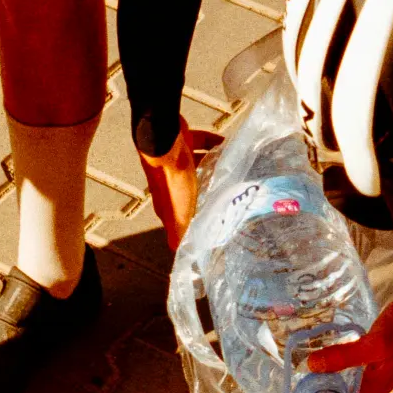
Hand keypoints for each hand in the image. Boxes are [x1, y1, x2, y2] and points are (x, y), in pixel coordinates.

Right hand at [137, 119, 222, 249]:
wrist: (163, 141)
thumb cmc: (172, 180)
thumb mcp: (178, 214)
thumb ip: (179, 232)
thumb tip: (177, 252)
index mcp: (166, 201)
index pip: (177, 217)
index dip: (190, 222)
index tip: (208, 224)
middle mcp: (168, 181)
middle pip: (188, 192)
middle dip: (203, 195)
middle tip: (225, 197)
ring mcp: (174, 160)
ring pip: (196, 167)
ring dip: (209, 169)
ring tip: (229, 173)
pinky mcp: (181, 141)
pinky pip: (201, 143)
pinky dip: (213, 145)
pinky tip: (227, 147)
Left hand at [284, 288, 392, 392]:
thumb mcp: (373, 345)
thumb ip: (344, 356)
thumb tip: (312, 365)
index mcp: (373, 390)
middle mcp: (371, 385)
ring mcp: (371, 371)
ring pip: (342, 388)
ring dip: (322, 389)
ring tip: (300, 385)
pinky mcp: (370, 357)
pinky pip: (347, 371)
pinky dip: (332, 371)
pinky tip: (320, 362)